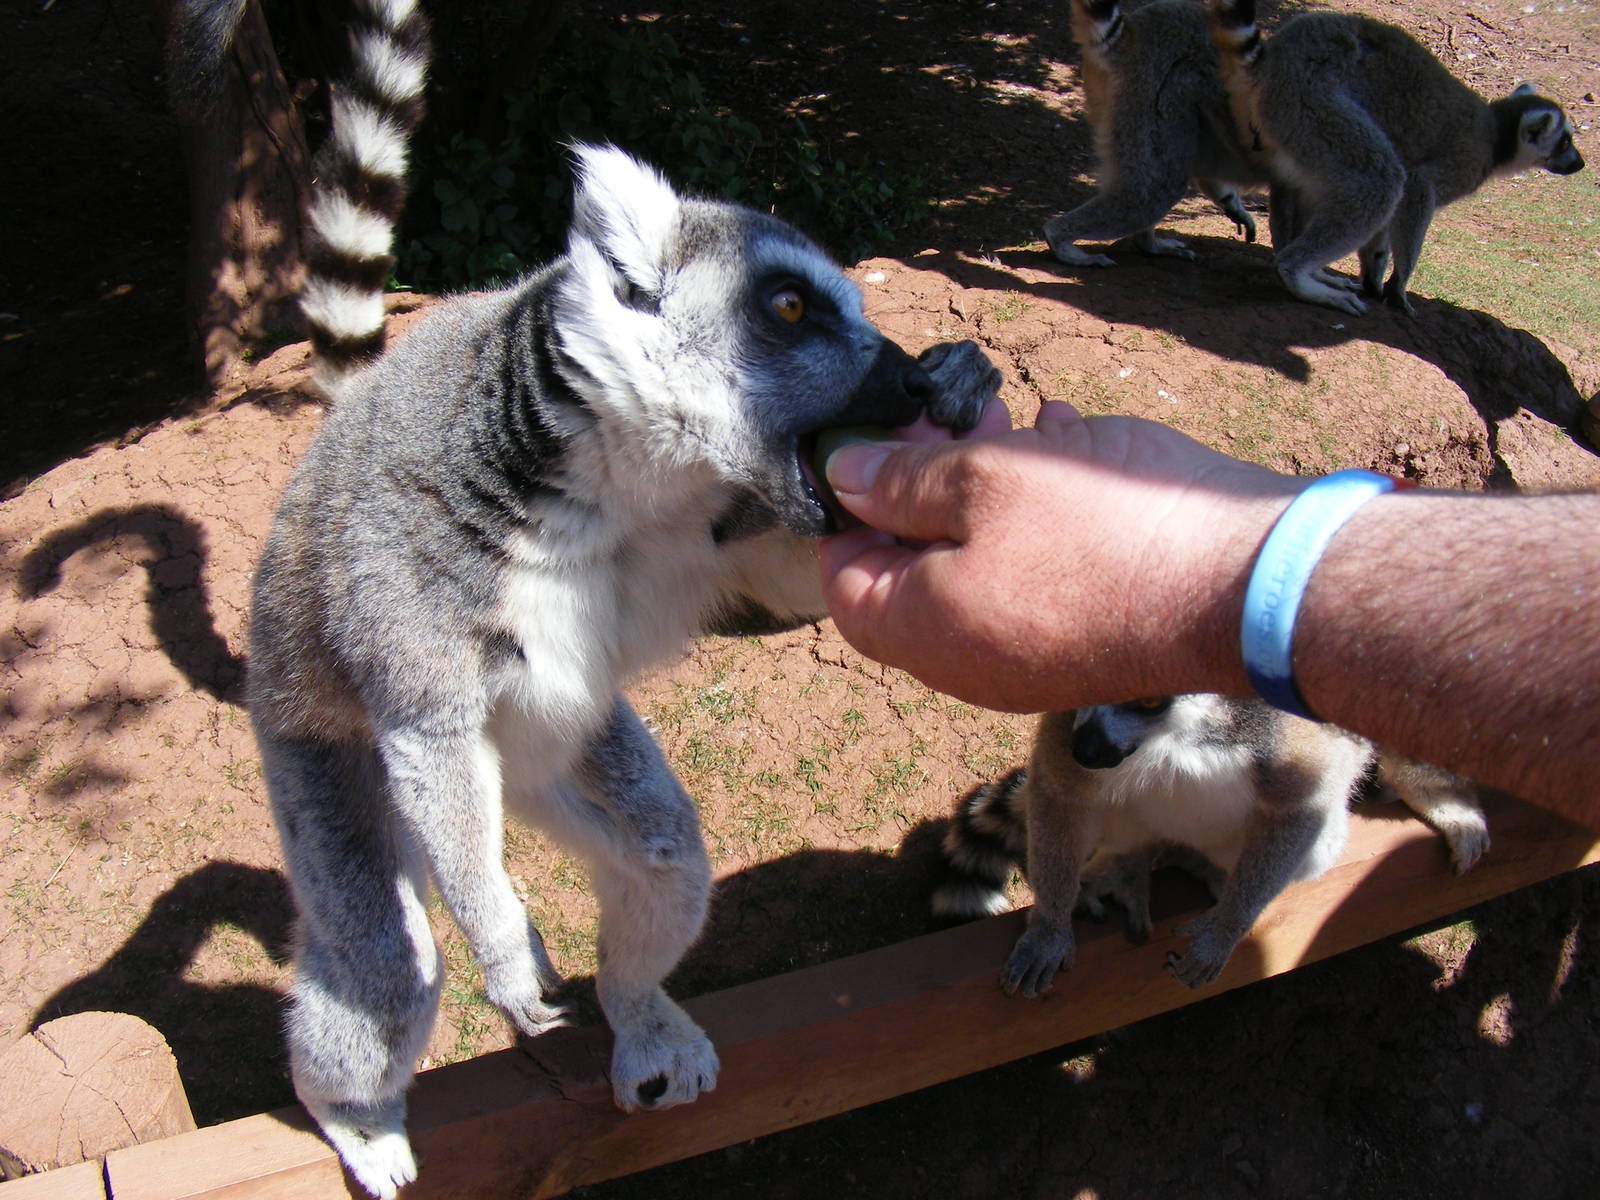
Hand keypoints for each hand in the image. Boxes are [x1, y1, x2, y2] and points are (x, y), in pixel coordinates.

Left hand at [818, 401, 1304, 711]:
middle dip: (918, 486)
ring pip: (977, 564)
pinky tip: (1062, 446)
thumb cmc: (1104, 528)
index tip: (872, 445)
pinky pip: (1035, 573)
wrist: (1246, 583)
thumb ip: (900, 479)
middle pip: (911, 572)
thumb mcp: (983, 477)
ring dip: (981, 489)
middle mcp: (968, 663)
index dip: (846, 506)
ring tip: (1006, 420)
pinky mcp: (1086, 640)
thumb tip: (842, 477)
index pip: (843, 577)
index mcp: (924, 632)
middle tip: (943, 419)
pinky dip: (1035, 513)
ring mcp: (1030, 659)